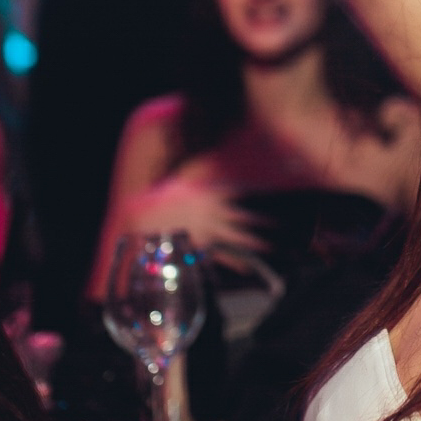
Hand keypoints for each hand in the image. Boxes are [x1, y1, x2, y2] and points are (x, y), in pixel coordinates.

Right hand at [122, 175, 267, 257]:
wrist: (141, 219)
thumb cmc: (161, 198)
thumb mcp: (182, 178)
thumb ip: (200, 167)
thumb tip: (212, 154)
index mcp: (208, 194)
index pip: (235, 191)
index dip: (252, 192)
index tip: (270, 194)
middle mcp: (210, 212)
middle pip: (242, 217)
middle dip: (260, 221)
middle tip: (279, 225)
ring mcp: (206, 230)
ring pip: (235, 238)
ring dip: (253, 243)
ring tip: (269, 247)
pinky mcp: (199, 246)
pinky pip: (221, 256)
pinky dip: (235, 261)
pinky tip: (247, 266)